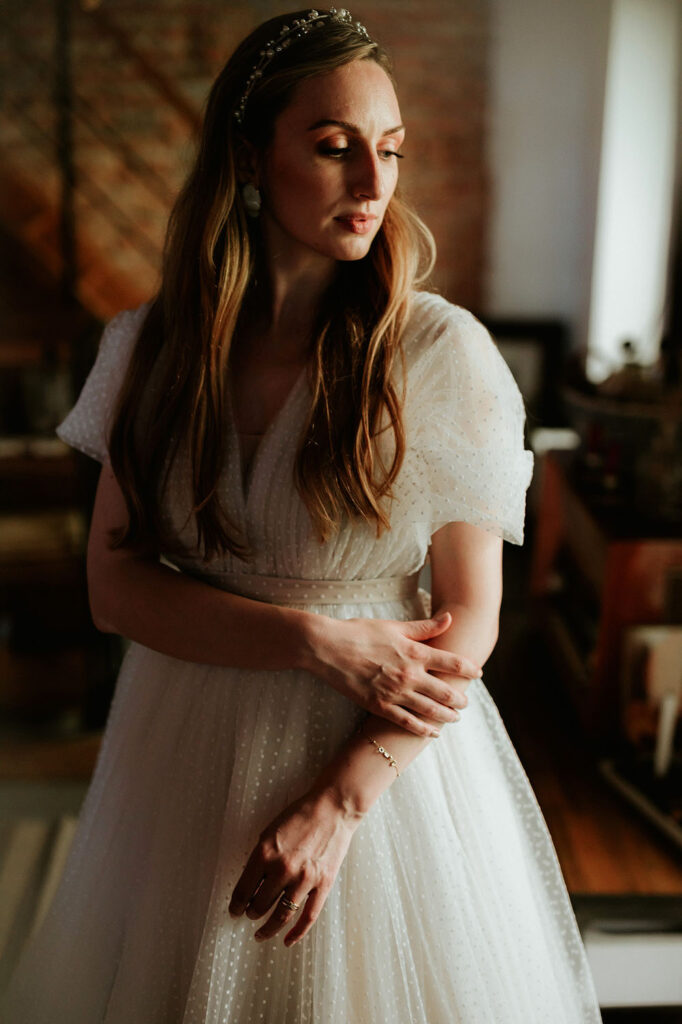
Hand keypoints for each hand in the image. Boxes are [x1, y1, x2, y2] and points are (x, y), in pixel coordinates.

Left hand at [228, 788, 360, 946]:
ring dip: (267, 928)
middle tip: (250, 914)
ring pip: (280, 915)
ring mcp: (303, 879)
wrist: (332, 809)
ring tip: (260, 933)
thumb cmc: (299, 816)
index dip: (236, 905)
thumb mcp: (269, 832)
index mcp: (264, 854)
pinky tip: (287, 940)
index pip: (243, 891)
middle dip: (252, 913)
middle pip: (259, 905)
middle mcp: (282, 869)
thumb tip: (250, 885)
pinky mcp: (322, 885)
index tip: (234, 910)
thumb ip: (259, 859)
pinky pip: (307, 917)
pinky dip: (296, 933)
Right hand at [304, 611, 480, 736]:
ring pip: (431, 710)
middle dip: (460, 699)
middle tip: (465, 702)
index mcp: (415, 652)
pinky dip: (424, 730)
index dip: (469, 669)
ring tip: (455, 718)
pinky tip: (433, 733)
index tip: (477, 673)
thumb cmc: (360, 632)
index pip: (453, 663)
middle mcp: (409, 674)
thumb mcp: (394, 626)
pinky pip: (408, 723)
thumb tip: (450, 618)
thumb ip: (424, 627)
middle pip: (446, 691)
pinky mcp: (380, 707)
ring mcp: (395, 693)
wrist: (328, 648)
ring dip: (447, 716)